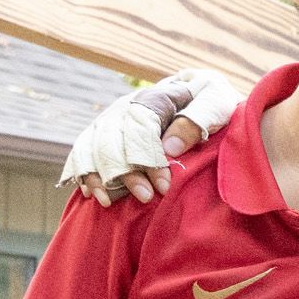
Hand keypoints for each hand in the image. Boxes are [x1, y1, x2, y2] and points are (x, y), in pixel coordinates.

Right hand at [60, 69, 243, 204]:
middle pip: (113, 139)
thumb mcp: (216, 103)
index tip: (163, 186)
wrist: (196, 96)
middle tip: (144, 198)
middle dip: (126, 172)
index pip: (141, 127)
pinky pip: (81, 150)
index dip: (148, 158)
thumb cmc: (211, 102)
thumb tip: (169, 148)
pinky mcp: (101, 131)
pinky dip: (82, 171)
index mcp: (154, 96)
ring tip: (110, 202)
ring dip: (99, 176)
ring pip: (92, 146)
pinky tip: (89, 193)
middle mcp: (125, 106)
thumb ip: (196, 120)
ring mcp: (110, 119)